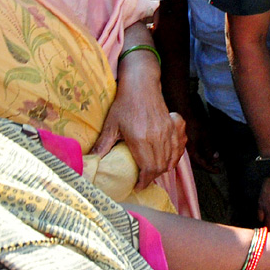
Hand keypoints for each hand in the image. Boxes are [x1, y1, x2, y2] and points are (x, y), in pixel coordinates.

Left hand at [93, 57, 185, 187]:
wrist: (141, 84)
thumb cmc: (124, 104)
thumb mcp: (111, 125)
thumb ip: (102, 145)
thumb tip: (89, 162)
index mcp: (141, 139)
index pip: (148, 169)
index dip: (144, 181)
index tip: (138, 185)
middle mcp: (158, 137)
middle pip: (160, 166)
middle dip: (152, 177)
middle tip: (143, 180)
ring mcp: (169, 131)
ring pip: (171, 158)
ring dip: (163, 168)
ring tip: (153, 172)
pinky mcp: (175, 126)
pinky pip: (180, 147)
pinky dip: (175, 157)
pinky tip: (169, 160)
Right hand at [181, 107, 221, 172]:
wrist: (182, 112)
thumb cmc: (194, 123)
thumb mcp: (206, 136)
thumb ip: (210, 148)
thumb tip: (214, 158)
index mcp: (192, 152)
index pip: (202, 164)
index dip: (211, 168)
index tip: (218, 171)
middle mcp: (185, 152)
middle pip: (196, 164)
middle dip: (206, 164)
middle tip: (215, 163)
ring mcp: (182, 147)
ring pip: (192, 159)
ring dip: (202, 159)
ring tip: (210, 156)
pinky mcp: (181, 143)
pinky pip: (189, 153)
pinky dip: (197, 154)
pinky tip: (201, 150)